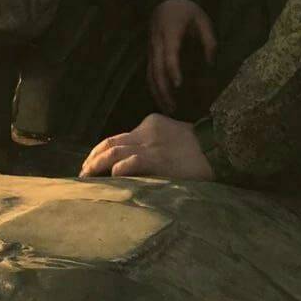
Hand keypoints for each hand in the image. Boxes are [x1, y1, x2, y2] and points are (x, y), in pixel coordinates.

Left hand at [79, 112, 213, 180]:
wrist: (218, 148)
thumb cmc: (198, 149)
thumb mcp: (172, 136)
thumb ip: (153, 143)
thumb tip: (132, 163)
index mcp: (150, 124)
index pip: (118, 136)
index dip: (101, 150)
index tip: (91, 162)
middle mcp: (146, 132)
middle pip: (110, 143)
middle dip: (92, 158)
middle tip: (83, 172)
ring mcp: (151, 146)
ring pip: (114, 151)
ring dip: (96, 165)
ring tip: (87, 176)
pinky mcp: (157, 159)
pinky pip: (130, 163)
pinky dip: (117, 169)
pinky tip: (111, 176)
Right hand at [148, 0, 215, 112]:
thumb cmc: (188, 10)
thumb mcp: (203, 21)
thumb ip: (209, 41)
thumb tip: (211, 64)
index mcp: (170, 33)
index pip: (169, 55)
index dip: (173, 70)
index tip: (179, 85)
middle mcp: (157, 42)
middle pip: (156, 70)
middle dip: (164, 90)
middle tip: (173, 108)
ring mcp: (151, 48)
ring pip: (150, 73)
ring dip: (157, 92)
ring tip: (167, 109)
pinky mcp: (150, 52)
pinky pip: (149, 72)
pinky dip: (153, 86)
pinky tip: (161, 98)